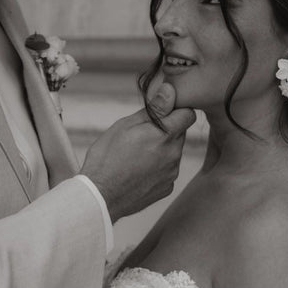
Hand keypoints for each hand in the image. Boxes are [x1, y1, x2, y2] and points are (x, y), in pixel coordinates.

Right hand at [80, 83, 195, 222]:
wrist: (99, 197)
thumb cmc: (107, 157)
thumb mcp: (126, 125)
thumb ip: (154, 109)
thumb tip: (170, 91)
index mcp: (165, 135)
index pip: (188, 114)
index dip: (176, 110)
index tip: (163, 113)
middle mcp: (174, 154)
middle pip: (180, 133)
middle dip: (166, 130)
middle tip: (142, 136)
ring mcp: (172, 173)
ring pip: (174, 152)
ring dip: (162, 149)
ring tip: (137, 155)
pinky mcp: (167, 187)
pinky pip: (168, 170)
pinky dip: (158, 167)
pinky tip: (139, 170)